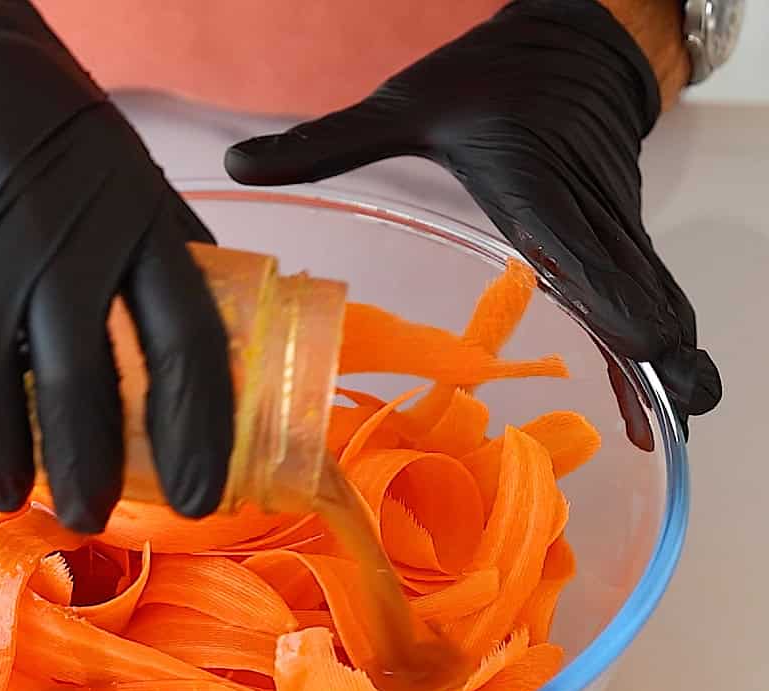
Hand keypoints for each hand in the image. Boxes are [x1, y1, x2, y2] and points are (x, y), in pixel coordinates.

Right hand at [0, 0, 230, 527]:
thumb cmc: (23, 111)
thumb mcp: (120, 166)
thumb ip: (161, 247)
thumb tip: (201, 332)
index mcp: (132, 224)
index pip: (189, 349)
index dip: (200, 437)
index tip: (200, 500)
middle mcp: (56, 254)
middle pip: (88, 398)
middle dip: (91, 476)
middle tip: (90, 517)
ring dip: (8, 469)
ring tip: (13, 494)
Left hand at [225, 0, 720, 433]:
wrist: (575, 42)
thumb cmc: (489, 79)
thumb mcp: (404, 105)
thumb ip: (326, 143)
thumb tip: (238, 164)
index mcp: (530, 183)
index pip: (574, 243)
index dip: (610, 294)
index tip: (641, 341)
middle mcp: (582, 211)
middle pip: (632, 285)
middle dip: (660, 347)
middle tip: (682, 407)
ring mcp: (610, 226)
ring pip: (652, 295)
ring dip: (671, 358)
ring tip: (683, 419)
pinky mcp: (622, 236)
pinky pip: (648, 295)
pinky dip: (661, 345)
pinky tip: (665, 397)